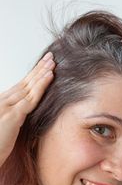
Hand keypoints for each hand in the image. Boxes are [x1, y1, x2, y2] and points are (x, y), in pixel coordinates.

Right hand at [0, 52, 54, 166]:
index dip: (33, 75)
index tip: (44, 66)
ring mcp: (8, 107)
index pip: (21, 85)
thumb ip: (15, 118)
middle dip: (39, 68)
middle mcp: (4, 101)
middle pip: (25, 82)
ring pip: (29, 86)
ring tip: (52, 62)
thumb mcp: (6, 128)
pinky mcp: (13, 115)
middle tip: (50, 57)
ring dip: (42, 73)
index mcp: (3, 103)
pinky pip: (31, 97)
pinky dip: (41, 85)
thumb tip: (24, 114)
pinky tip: (49, 76)